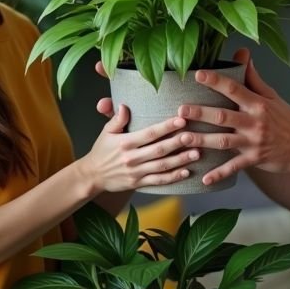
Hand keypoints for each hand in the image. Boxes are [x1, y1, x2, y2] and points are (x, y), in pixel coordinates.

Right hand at [79, 104, 199, 192]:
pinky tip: (186, 172)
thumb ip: (117, 119)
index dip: (166, 127)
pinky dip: (173, 177)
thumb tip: (124, 105)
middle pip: (159, 150)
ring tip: (196, 153)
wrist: (93, 175)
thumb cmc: (102, 151)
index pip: (149, 134)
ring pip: (162, 166)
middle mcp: (131, 158)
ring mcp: (136, 172)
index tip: (181, 120)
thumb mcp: (106, 132)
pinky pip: (158, 181)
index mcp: (125, 143)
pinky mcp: (138, 183)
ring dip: (180, 160)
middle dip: (178, 143)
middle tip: (194, 136)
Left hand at [179, 48, 289, 185]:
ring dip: (203, 140)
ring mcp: (254, 142)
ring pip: (224, 141)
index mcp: (258, 104)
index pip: (235, 88)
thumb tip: (242, 53)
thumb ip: (254, 78)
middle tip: (180, 110)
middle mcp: (255, 122)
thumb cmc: (286, 120)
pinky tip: (204, 178)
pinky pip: (234, 167)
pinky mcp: (255, 160)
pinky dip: (219, 174)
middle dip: (201, 112)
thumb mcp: (272, 96)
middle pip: (224, 116)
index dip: (216, 81)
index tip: (198, 74)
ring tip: (183, 138)